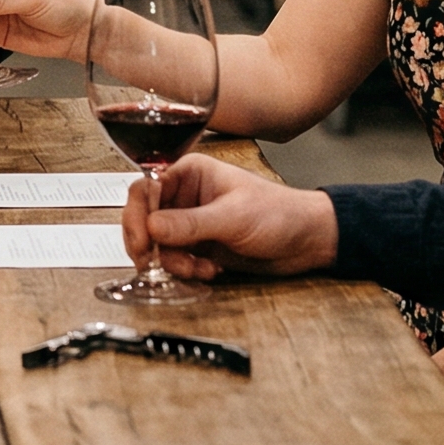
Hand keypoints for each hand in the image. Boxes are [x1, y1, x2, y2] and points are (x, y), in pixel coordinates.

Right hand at [121, 153, 339, 280]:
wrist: (307, 241)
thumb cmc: (278, 213)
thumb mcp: (233, 217)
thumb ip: (190, 224)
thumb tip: (151, 227)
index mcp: (190, 173)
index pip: (145, 189)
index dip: (137, 215)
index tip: (141, 242)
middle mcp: (184, 196)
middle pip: (144, 218)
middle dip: (149, 244)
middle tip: (152, 263)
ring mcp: (190, 222)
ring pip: (157, 243)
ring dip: (172, 261)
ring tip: (197, 269)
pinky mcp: (199, 246)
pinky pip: (175, 259)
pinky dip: (185, 269)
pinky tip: (208, 271)